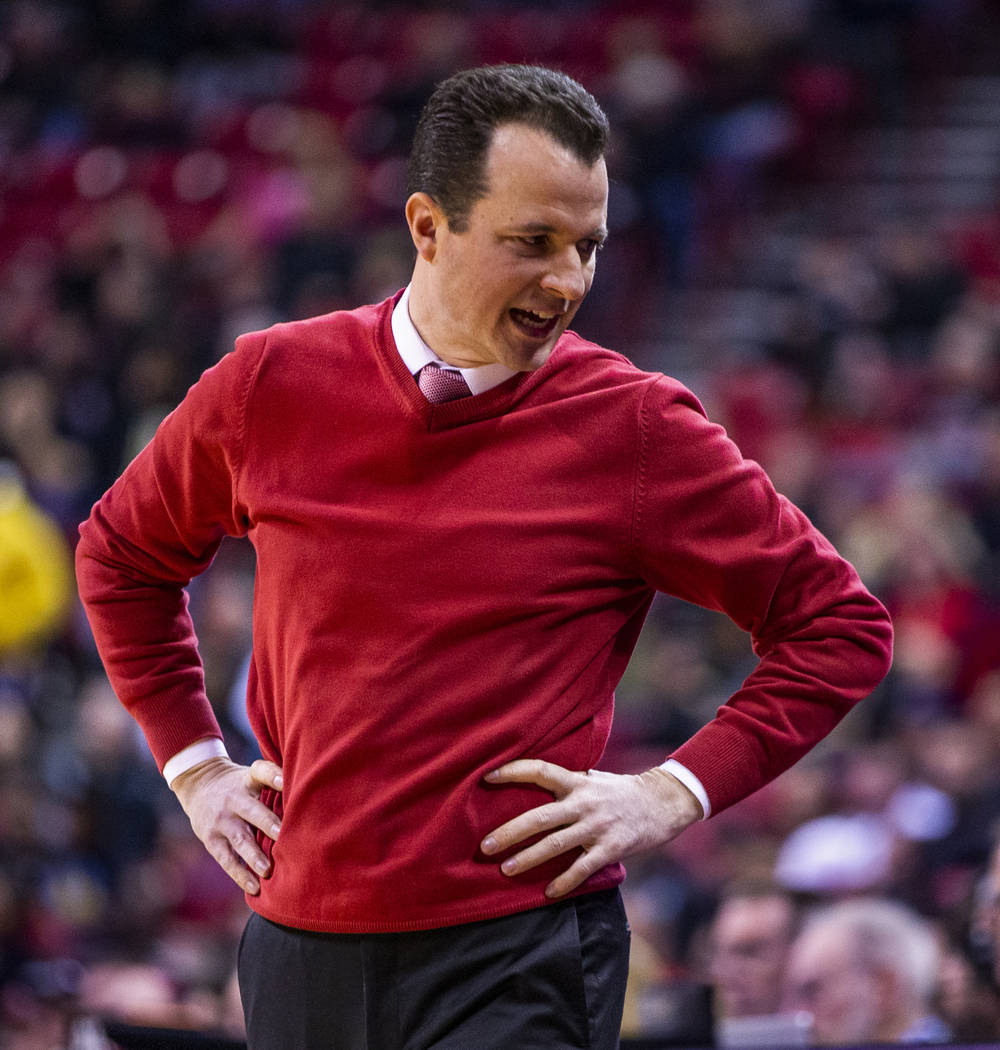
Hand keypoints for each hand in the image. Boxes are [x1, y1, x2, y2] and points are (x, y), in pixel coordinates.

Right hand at [170, 757, 282, 894]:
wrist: (199, 784)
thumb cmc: (240, 784)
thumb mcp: (252, 775)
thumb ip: (274, 782)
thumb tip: (311, 795)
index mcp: (248, 779)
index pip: (260, 771)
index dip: (273, 775)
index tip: (285, 781)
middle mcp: (234, 798)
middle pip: (252, 810)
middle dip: (268, 824)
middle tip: (283, 836)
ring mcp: (221, 820)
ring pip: (240, 839)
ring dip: (254, 856)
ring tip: (268, 870)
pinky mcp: (211, 840)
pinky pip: (227, 859)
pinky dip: (240, 875)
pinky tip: (254, 887)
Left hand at [481, 761, 702, 898]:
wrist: (663, 803)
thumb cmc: (622, 791)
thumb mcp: (595, 779)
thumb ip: (569, 783)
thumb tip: (538, 782)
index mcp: (577, 782)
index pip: (541, 770)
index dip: (514, 771)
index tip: (487, 776)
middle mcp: (584, 803)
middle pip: (540, 817)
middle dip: (510, 831)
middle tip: (486, 845)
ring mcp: (597, 827)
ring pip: (556, 845)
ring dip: (529, 858)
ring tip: (506, 869)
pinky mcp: (611, 848)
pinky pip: (583, 868)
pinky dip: (565, 881)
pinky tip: (548, 893)